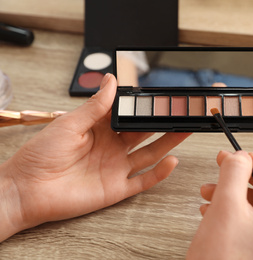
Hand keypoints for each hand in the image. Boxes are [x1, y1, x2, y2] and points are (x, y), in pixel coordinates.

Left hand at [0, 74, 190, 241]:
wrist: (28, 190)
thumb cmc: (40, 155)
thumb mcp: (69, 124)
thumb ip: (95, 106)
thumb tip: (110, 80)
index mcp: (100, 129)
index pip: (128, 115)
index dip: (144, 107)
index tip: (160, 97)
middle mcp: (112, 147)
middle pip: (144, 133)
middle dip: (162, 122)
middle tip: (180, 112)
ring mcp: (116, 167)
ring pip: (150, 154)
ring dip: (169, 143)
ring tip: (186, 130)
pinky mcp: (117, 188)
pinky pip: (143, 181)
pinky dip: (159, 173)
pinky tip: (172, 161)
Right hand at [187, 150, 252, 259]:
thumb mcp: (226, 206)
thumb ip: (235, 172)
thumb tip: (240, 157)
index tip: (246, 158)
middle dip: (246, 177)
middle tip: (226, 167)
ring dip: (235, 193)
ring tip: (210, 190)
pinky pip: (251, 224)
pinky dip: (233, 211)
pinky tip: (211, 208)